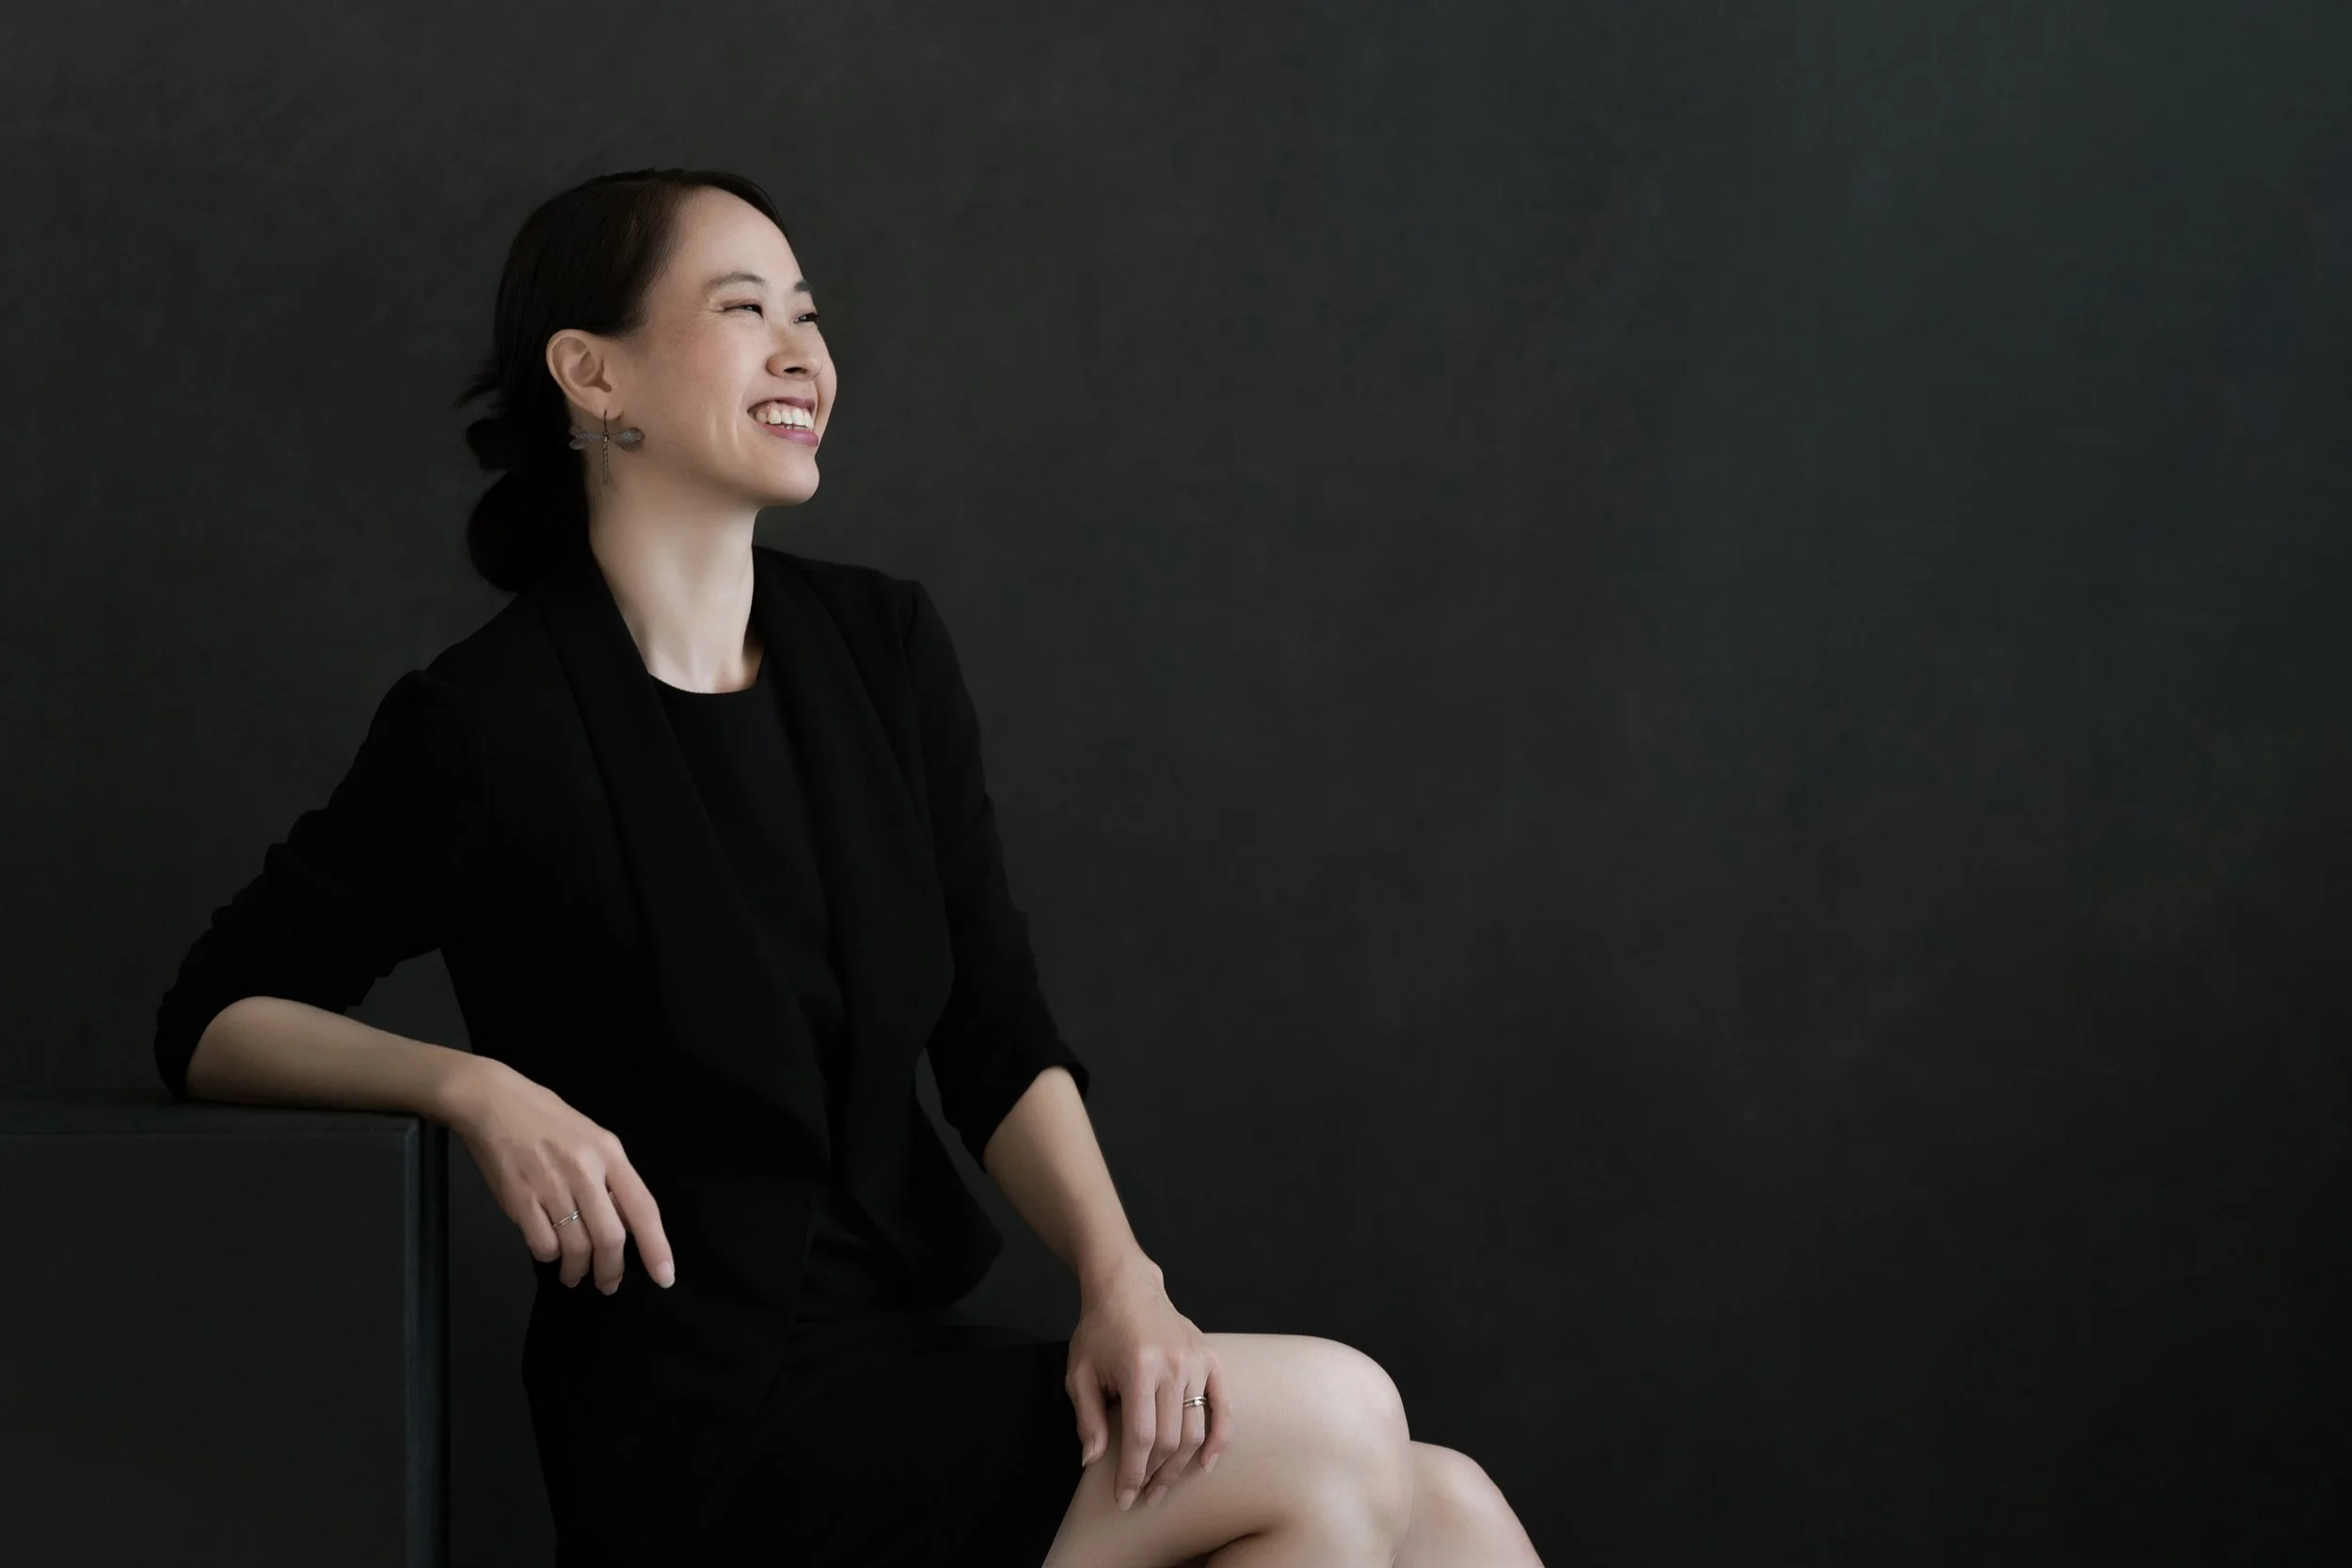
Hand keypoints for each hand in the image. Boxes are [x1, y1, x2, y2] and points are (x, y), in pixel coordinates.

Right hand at [442, 1056, 674, 1294]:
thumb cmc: (548, 1120)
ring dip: (577, 1270)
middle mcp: (585, 1171)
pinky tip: (548, 1251)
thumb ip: (610, 1177)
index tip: (665, 1277)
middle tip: (608, 1285)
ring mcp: (551, 1186)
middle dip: (612, 1270)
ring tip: (574, 1274)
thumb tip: (624, 1222)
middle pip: (610, 1237)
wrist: (494, 1103)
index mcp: (610, 1154)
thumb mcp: (592, 1138)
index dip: (656, 1247)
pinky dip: (548, 1255)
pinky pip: (543, 1244)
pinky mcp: (520, 1199)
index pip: (643, 1208)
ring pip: (576, 1247)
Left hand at [1067, 1256, 1232, 1509]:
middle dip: (1155, 1475)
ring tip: (1163, 1485)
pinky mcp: (1212, 1359)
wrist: (1127, 1288)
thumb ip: (1087, 1418)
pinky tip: (1206, 1463)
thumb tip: (1093, 1460)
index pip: (1141, 1437)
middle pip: (1171, 1439)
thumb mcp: (1080, 1373)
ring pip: (1196, 1429)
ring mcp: (1197, 1362)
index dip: (1132, 1474)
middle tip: (1143, 1496)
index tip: (1124, 1498)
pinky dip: (1219, 1438)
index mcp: (1139, 1368)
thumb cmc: (1099, 1331)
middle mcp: (1173, 1366)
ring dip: (1180, 1466)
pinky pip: (1224, 1407)